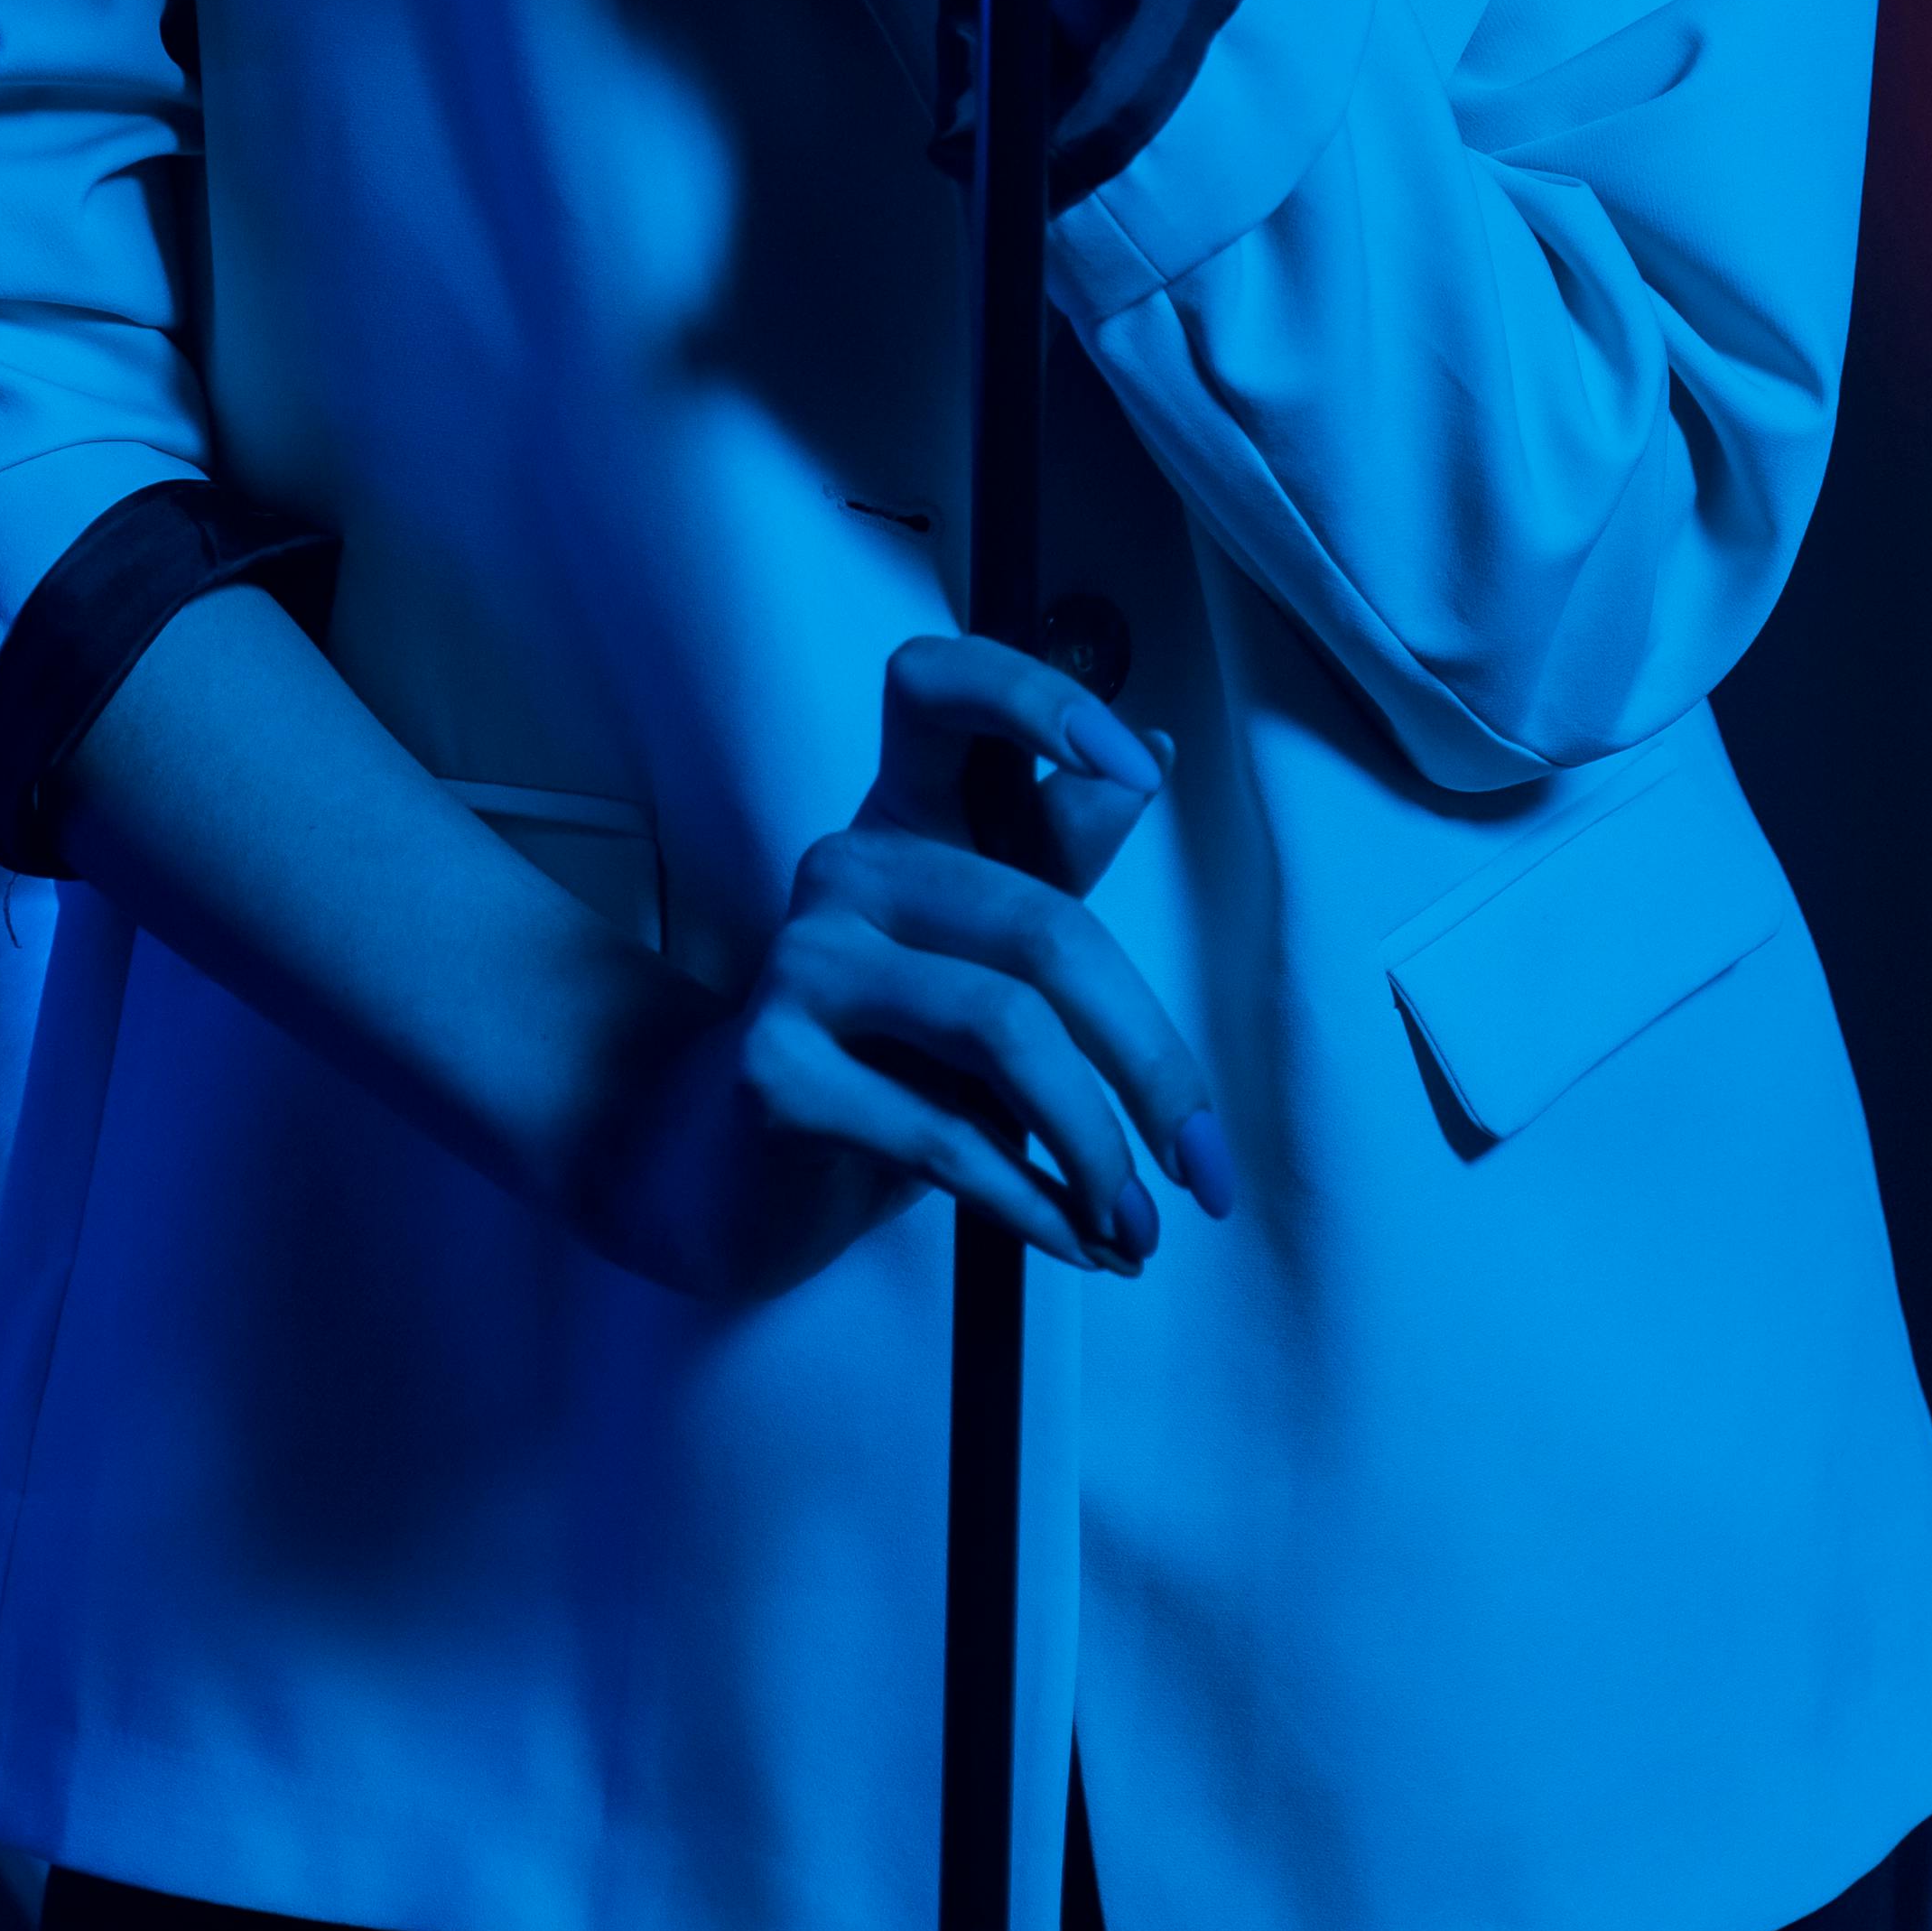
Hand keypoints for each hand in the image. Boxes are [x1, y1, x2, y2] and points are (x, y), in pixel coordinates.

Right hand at [573, 637, 1236, 1304]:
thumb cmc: (881, 1056)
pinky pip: (945, 1135)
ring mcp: (802, 963)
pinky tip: (1077, 1242)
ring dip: (1098, 1149)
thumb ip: (1058, 863)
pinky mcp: (776, 1068)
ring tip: (1140, 1227)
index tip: (1136, 769)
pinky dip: (1035, 1203)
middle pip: (1042, 926)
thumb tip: (1157, 749)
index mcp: (903, 816)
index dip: (1039, 699)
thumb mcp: (978, 957)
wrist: (723, 1171)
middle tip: (1208, 1165)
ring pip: (1004, 1032)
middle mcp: (847, 868)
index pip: (943, 688)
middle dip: (1152, 1063)